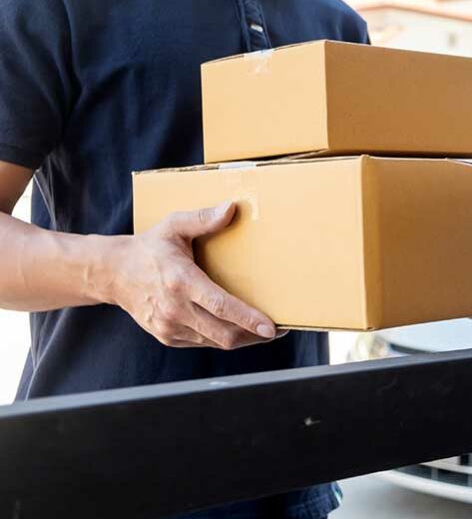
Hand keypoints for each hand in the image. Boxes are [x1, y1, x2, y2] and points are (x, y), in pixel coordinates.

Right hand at [102, 201, 278, 348]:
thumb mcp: (173, 226)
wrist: (113, 273)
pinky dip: (223, 337)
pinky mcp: (168, 336)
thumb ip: (203, 218)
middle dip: (254, 335)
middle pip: (224, 333)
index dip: (248, 319)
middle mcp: (175, 309)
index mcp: (180, 281)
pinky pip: (203, 342)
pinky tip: (236, 328)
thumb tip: (231, 208)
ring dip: (242, 339)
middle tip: (278, 329)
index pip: (220, 306)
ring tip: (262, 330)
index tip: (271, 327)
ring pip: (216, 342)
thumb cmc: (149, 247)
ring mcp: (169, 326)